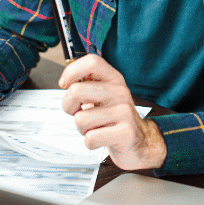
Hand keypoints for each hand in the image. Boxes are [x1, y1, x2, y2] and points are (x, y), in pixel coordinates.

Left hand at [59, 54, 166, 169]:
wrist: (138, 141)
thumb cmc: (113, 118)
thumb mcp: (103, 95)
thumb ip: (86, 85)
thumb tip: (66, 81)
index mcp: (114, 79)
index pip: (92, 62)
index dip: (72, 71)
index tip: (65, 84)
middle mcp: (120, 92)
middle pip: (77, 91)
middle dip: (68, 106)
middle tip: (78, 112)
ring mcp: (124, 112)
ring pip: (80, 119)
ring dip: (82, 129)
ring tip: (95, 127)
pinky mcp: (125, 132)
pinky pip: (90, 138)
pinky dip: (90, 143)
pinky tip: (102, 139)